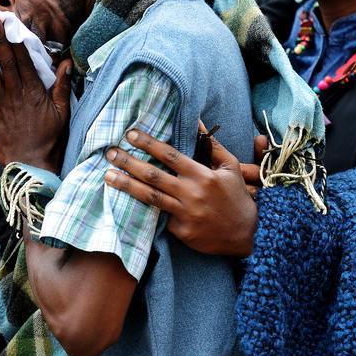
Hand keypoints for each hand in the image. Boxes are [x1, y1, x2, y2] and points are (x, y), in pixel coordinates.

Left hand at [0, 16, 71, 170]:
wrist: (31, 164)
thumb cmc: (50, 138)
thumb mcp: (63, 112)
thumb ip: (64, 87)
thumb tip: (67, 63)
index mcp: (35, 91)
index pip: (23, 59)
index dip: (14, 39)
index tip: (9, 23)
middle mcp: (16, 93)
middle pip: (5, 61)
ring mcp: (0, 103)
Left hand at [103, 128, 266, 256]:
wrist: (248, 234)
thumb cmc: (237, 197)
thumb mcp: (230, 167)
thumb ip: (212, 145)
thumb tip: (197, 121)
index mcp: (202, 175)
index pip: (170, 155)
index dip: (149, 143)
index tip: (130, 134)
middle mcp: (191, 194)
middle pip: (153, 176)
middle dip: (129, 163)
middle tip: (110, 153)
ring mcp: (185, 215)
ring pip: (150, 198)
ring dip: (126, 186)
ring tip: (107, 176)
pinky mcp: (181, 232)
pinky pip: (159, 218)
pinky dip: (143, 209)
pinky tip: (124, 201)